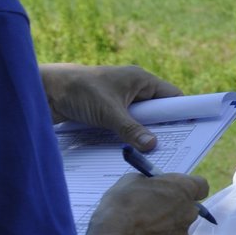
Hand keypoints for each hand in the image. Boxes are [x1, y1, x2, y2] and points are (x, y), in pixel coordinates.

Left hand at [40, 64, 180, 151]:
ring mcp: (119, 101)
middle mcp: (132, 89)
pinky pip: (125, 126)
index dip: (184, 112)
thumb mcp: (108, 112)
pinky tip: (130, 151)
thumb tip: (153, 146)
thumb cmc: (77, 91)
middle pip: (158, 111)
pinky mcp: (106, 112)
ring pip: (141, 121)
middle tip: (173, 149)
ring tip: (153, 154)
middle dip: (164, 129)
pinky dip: (128, 137)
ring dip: (143, 135)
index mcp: (140, 80)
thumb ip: (131, 129)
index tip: (194, 130)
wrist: (42, 91)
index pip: (172, 96)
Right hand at [90, 171, 209, 234]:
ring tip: (140, 224)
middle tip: (152, 205)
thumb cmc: (123, 204)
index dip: (187, 186)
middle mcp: (188, 213)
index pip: (201, 186)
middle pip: (187, 207)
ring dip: (164, 225)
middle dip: (173, 206)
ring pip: (176, 227)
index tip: (173, 187)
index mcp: (184, 190)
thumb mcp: (132, 180)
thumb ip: (149, 182)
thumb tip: (150, 186)